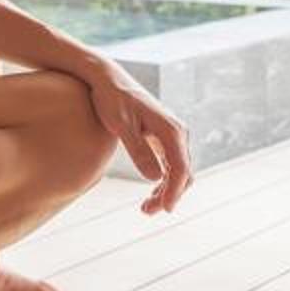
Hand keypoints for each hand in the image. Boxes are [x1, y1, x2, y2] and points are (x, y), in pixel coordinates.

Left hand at [83, 62, 194, 213]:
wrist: (106, 79)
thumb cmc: (111, 99)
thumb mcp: (121, 125)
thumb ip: (138, 150)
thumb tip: (154, 178)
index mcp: (171, 130)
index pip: (180, 168)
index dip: (174, 192)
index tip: (164, 209)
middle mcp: (177, 132)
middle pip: (182, 172)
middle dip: (169, 195)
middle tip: (147, 212)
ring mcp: (171, 134)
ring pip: (178, 170)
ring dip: (167, 190)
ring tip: (146, 209)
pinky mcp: (162, 136)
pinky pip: (170, 163)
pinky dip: (163, 180)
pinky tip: (150, 192)